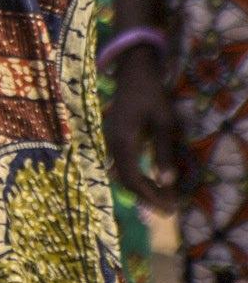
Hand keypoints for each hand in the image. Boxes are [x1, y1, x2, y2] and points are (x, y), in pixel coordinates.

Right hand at [105, 49, 185, 206]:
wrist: (134, 73)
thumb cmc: (152, 95)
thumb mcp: (165, 122)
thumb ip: (164, 152)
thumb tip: (167, 182)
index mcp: (123, 140)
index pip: (133, 178)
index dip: (152, 196)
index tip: (172, 207)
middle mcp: (112, 143)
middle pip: (125, 180)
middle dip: (148, 197)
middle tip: (171, 209)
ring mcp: (110, 140)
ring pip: (121, 173)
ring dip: (142, 188)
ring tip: (164, 198)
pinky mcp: (113, 138)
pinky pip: (121, 164)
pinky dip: (136, 177)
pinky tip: (152, 180)